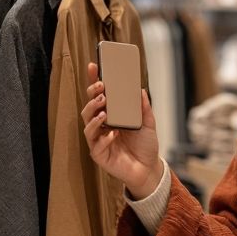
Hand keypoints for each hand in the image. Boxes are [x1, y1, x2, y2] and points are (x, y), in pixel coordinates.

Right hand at [82, 61, 163, 198]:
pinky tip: (113, 134)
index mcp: (111, 115)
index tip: (94, 66)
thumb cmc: (145, 146)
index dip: (94, 81)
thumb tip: (140, 90)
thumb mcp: (148, 124)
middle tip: (102, 89)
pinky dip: (103, 137)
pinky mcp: (99, 154)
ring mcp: (98, 139)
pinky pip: (96, 143)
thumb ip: (144, 108)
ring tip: (104, 109)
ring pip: (87, 123)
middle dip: (93, 96)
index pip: (99, 95)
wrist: (148, 169)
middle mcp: (101, 125)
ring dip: (94, 114)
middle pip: (89, 107)